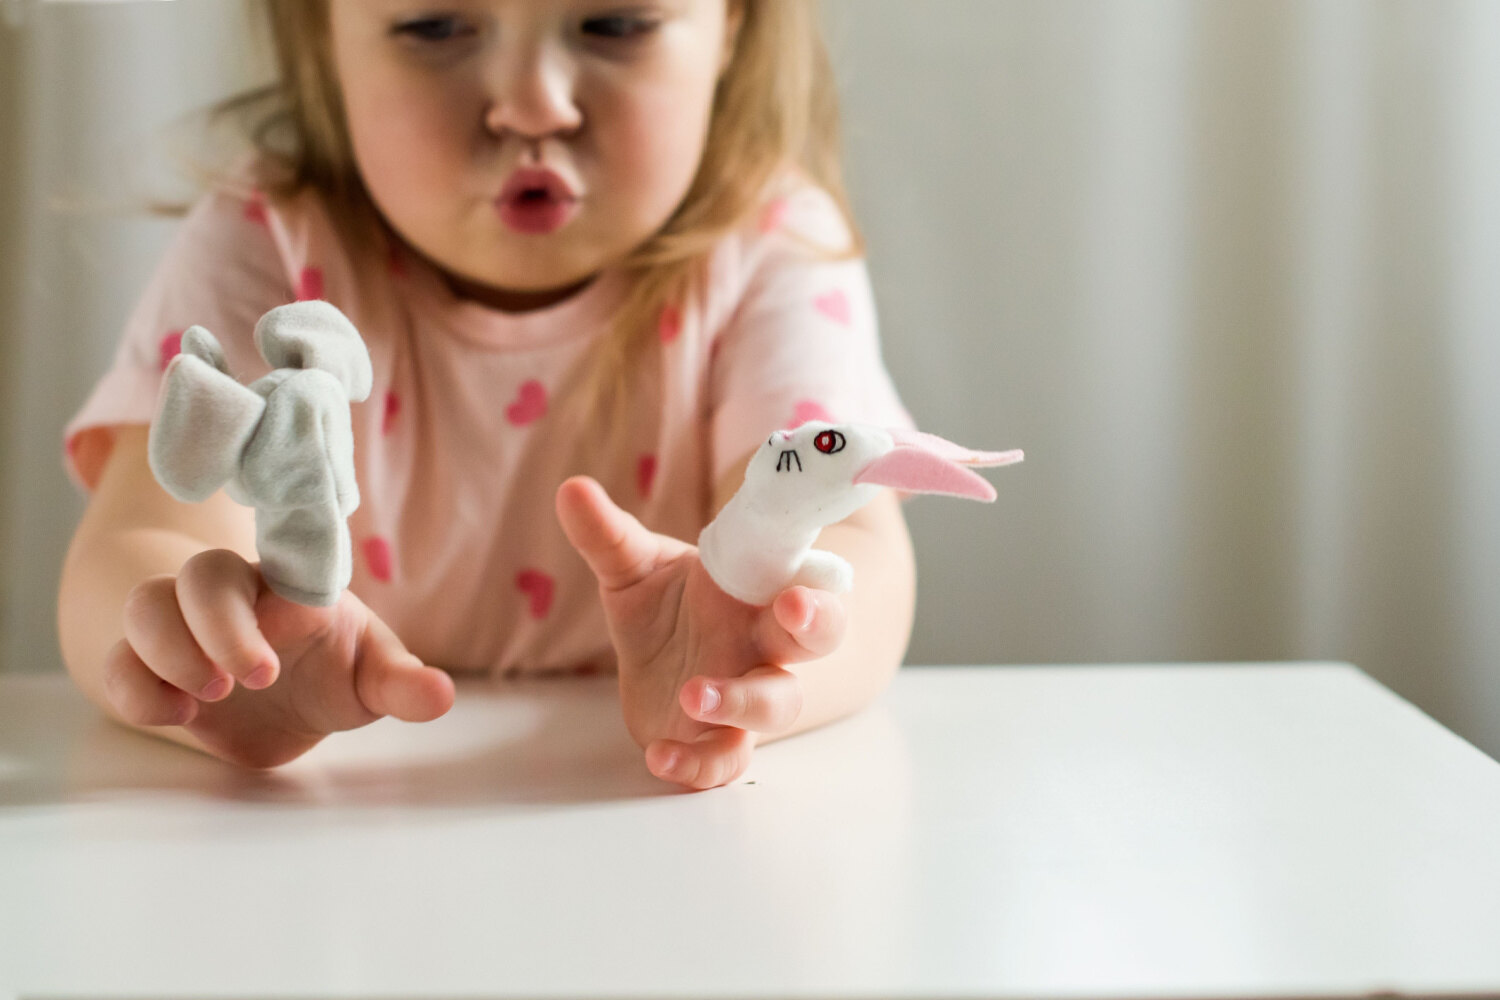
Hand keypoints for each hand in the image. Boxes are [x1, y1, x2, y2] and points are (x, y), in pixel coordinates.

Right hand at [103, 548, 453, 767]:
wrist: (278, 703)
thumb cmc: (334, 671)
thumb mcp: (373, 678)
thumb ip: (402, 685)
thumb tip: (443, 696)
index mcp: (294, 588)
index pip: (283, 560)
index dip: (285, 587)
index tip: (307, 624)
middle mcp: (234, 598)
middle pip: (201, 574)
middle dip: (220, 623)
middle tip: (258, 676)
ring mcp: (184, 632)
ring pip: (145, 606)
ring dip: (168, 648)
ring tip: (209, 696)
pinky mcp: (151, 673)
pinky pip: (118, 664)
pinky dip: (134, 689)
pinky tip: (177, 717)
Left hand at [556, 476, 847, 789]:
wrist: (668, 661)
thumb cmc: (669, 602)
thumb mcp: (634, 565)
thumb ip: (607, 533)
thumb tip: (570, 488)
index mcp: (760, 590)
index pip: (807, 579)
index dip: (814, 584)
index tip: (796, 588)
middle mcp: (766, 641)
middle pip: (816, 638)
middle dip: (813, 625)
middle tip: (791, 612)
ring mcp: (749, 691)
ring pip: (777, 705)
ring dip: (744, 701)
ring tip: (694, 692)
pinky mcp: (718, 737)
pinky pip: (726, 760)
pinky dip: (698, 764)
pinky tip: (659, 756)